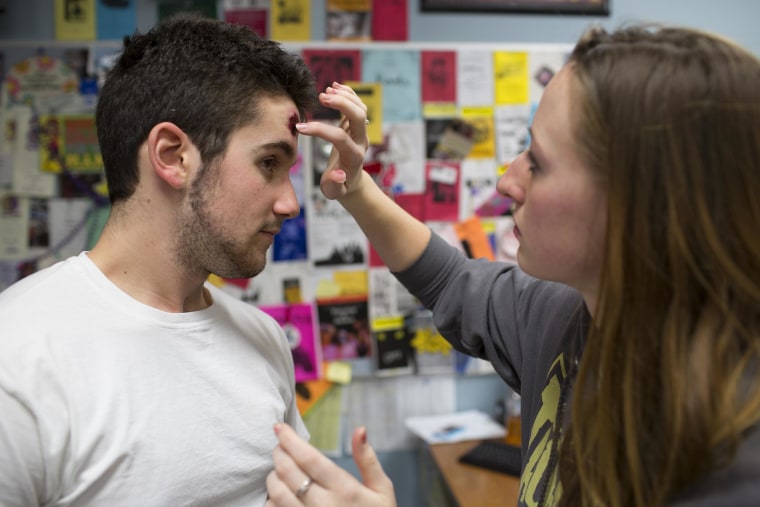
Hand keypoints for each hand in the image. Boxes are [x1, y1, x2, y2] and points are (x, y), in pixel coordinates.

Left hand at [265, 423, 395, 506]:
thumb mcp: (382, 490)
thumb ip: (368, 459)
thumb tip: (359, 430)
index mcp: (345, 489)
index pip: (309, 458)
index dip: (290, 439)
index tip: (280, 428)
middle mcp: (323, 505)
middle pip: (287, 471)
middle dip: (279, 452)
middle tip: (280, 445)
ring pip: (275, 492)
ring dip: (273, 475)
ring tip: (279, 468)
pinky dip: (271, 499)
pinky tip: (279, 493)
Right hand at [295, 82, 369, 200]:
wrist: (351, 182)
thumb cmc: (339, 187)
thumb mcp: (333, 192)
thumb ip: (333, 185)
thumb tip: (337, 174)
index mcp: (354, 157)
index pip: (340, 137)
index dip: (320, 130)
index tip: (300, 128)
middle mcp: (361, 141)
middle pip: (359, 116)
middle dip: (342, 103)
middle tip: (321, 97)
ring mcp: (361, 132)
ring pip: (360, 108)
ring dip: (344, 96)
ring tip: (325, 91)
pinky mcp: (357, 126)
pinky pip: (358, 105)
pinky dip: (348, 93)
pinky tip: (335, 87)